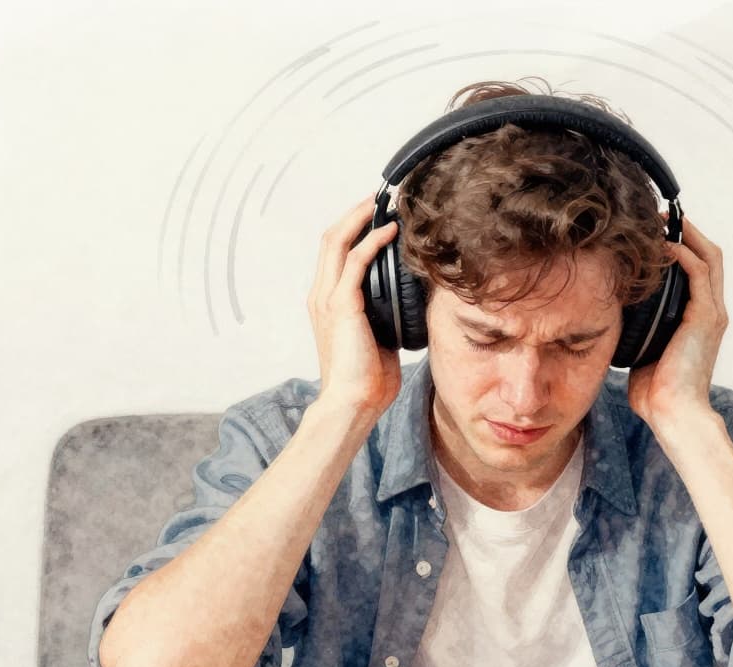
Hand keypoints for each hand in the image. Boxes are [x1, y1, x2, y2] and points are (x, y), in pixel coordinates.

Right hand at [308, 195, 401, 418]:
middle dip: (356, 213)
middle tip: (382, 197)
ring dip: (362, 218)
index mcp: (327, 301)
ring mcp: (328, 298)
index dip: (353, 227)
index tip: (378, 212)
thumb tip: (410, 302)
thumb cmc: (368, 378)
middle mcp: (322, 294)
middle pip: (331, 237)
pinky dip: (372, 241)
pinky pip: (355, 261)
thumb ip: (385, 314)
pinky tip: (390, 231)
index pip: (335, 252)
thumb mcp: (379, 336)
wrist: (354, 402)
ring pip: (337, 241)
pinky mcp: (341, 305)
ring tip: (386, 204)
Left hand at [627, 213, 727, 431]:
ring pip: (709, 258)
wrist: (672, 413)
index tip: (657, 233)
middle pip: (709, 256)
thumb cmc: (656, 391)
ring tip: (662, 221)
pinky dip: (683, 254)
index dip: (684, 246)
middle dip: (687, 232)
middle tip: (660, 217)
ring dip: (686, 235)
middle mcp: (711, 312)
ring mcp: (712, 314)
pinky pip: (699, 273)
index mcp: (700, 320)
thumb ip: (638, 328)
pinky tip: (663, 246)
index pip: (700, 270)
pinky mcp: (705, 318)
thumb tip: (612, 314)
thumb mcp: (644, 349)